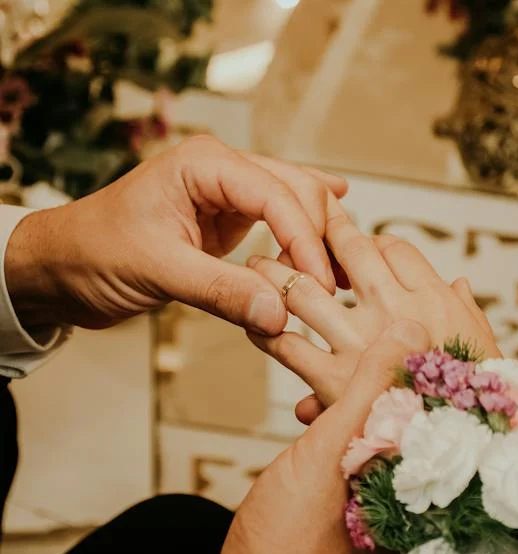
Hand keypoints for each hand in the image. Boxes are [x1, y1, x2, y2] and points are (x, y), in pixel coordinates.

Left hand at [5, 136, 346, 333]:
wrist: (64, 265)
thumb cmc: (95, 252)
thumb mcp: (158, 270)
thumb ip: (221, 290)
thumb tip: (281, 313)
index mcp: (205, 165)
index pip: (276, 195)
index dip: (305, 240)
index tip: (320, 284)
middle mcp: (222, 171)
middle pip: (296, 192)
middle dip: (319, 236)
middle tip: (335, 285)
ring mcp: (227, 195)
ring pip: (294, 205)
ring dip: (318, 236)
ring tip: (342, 272)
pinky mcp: (228, 221)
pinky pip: (277, 223)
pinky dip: (303, 236)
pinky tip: (333, 230)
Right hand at [188, 322, 429, 553]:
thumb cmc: (288, 545)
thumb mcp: (331, 455)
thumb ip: (370, 391)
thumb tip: (410, 329)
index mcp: (420, 475)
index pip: (441, 396)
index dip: (425, 348)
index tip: (406, 308)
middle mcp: (407, 486)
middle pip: (407, 406)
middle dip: (382, 363)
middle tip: (362, 321)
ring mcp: (375, 497)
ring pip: (373, 425)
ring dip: (350, 389)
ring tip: (329, 352)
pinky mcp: (344, 503)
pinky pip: (348, 449)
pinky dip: (331, 422)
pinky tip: (307, 406)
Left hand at [247, 197, 500, 422]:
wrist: (457, 459)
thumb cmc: (475, 403)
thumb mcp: (482, 349)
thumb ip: (468, 310)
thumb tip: (458, 282)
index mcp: (435, 301)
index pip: (393, 248)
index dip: (368, 240)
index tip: (348, 243)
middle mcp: (396, 313)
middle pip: (349, 252)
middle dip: (318, 231)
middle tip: (291, 224)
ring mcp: (361, 345)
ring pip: (306, 289)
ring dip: (277, 272)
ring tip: (257, 263)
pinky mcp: (334, 382)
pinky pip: (287, 346)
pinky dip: (265, 331)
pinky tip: (254, 323)